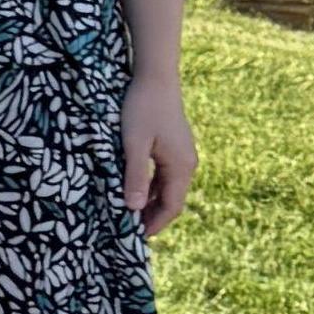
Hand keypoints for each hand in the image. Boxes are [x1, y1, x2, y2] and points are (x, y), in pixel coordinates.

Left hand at [123, 79, 198, 236]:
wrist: (155, 76)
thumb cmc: (142, 108)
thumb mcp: (133, 143)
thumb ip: (135, 176)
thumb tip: (133, 209)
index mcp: (180, 167)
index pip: (171, 207)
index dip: (154, 224)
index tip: (134, 237)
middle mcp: (186, 164)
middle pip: (170, 199)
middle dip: (151, 215)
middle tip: (127, 228)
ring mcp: (181, 154)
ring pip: (166, 187)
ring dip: (149, 201)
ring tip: (127, 212)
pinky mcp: (174, 146)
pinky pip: (163, 174)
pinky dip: (149, 186)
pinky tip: (131, 188)